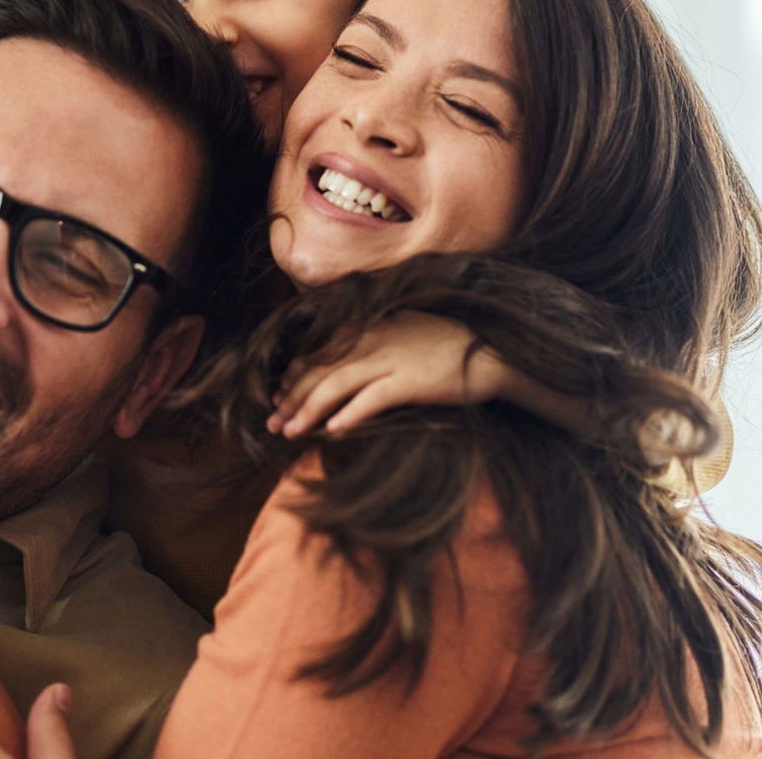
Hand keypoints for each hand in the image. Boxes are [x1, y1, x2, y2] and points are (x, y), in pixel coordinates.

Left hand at [267, 311, 507, 437]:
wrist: (489, 352)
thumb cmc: (445, 347)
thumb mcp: (401, 334)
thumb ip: (371, 343)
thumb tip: (343, 364)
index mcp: (367, 329)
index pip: (317, 353)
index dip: (293, 378)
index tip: (278, 399)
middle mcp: (371, 340)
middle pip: (318, 370)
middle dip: (291, 399)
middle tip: (273, 425)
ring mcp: (390, 359)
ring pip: (335, 385)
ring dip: (308, 410)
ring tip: (291, 433)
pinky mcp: (410, 381)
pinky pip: (371, 399)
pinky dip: (349, 414)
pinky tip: (333, 430)